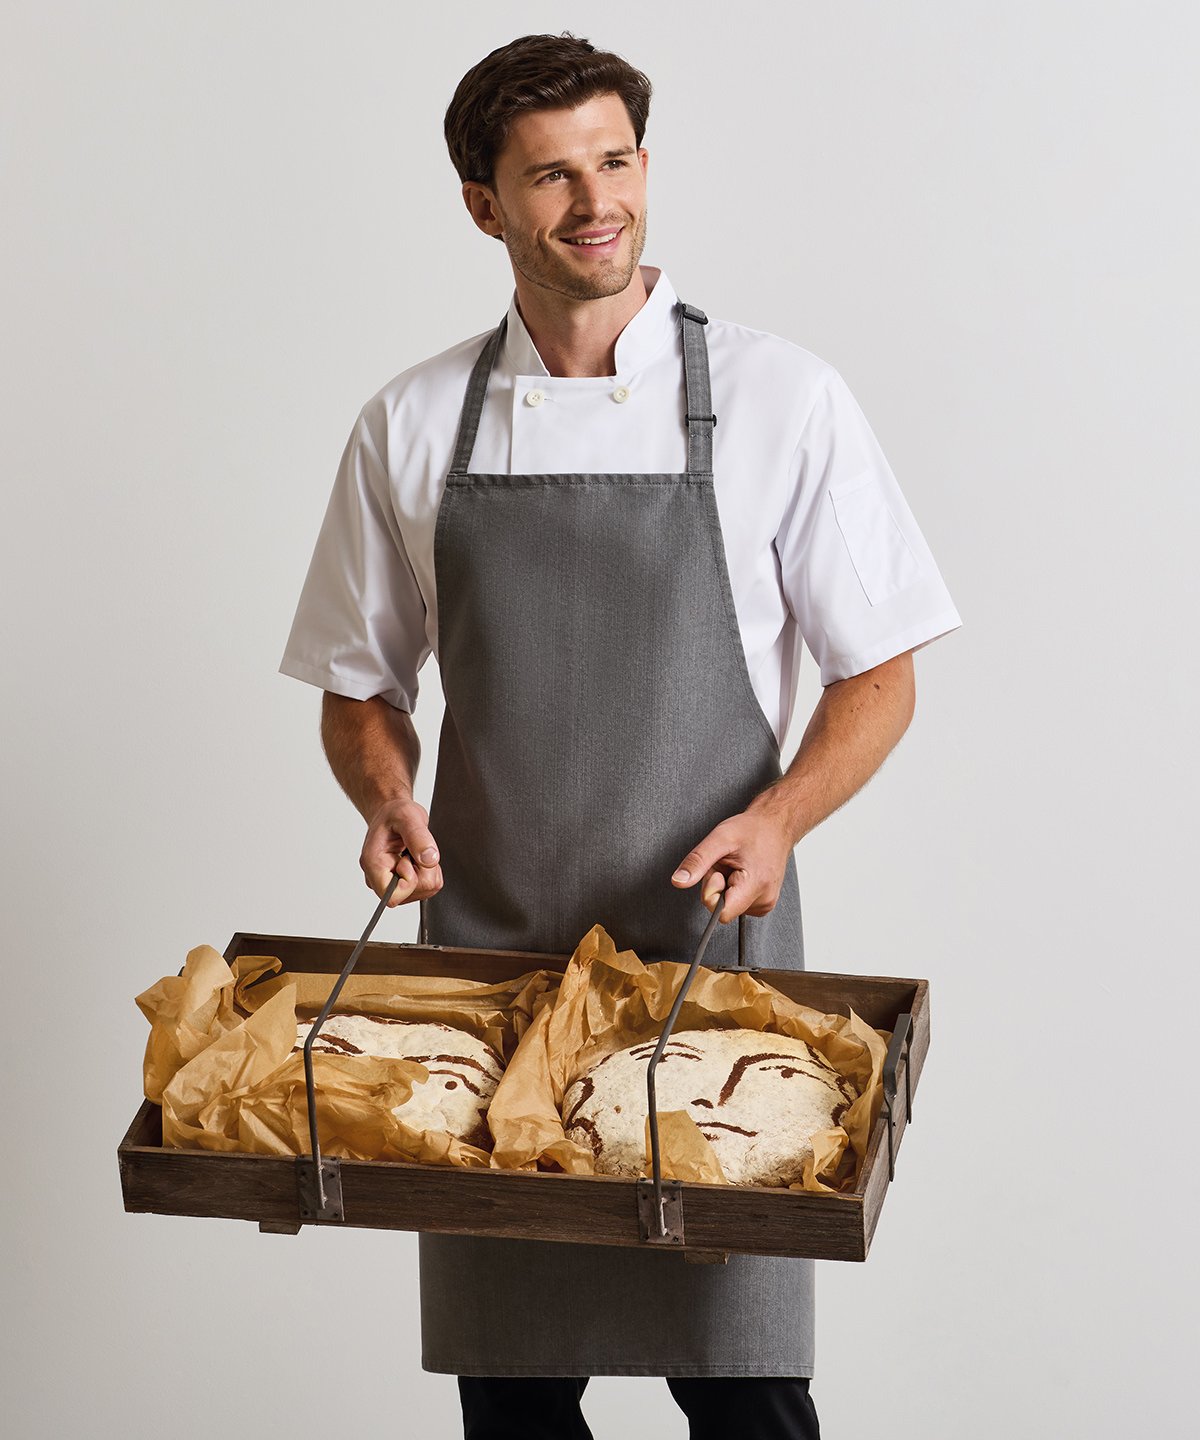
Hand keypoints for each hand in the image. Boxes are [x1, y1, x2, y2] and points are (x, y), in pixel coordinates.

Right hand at [360, 797, 442, 906]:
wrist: (392, 814)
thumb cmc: (395, 815)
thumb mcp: (408, 817)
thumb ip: (418, 838)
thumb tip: (430, 860)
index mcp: (373, 864)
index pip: (392, 896)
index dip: (410, 881)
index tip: (409, 858)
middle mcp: (377, 878)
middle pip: (410, 894)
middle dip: (421, 872)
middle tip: (413, 851)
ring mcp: (389, 884)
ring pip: (421, 892)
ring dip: (426, 871)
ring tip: (414, 852)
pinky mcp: (401, 885)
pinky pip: (426, 888)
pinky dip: (428, 873)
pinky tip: (417, 858)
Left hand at [670, 809, 793, 921]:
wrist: (775, 826)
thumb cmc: (752, 830)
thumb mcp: (719, 839)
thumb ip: (697, 861)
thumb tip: (678, 881)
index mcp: (755, 885)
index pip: (721, 913)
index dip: (712, 892)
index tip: (718, 871)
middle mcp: (764, 900)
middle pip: (723, 909)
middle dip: (717, 886)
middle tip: (727, 864)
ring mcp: (766, 903)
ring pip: (729, 907)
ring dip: (725, 887)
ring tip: (736, 866)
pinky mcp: (764, 903)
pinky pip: (737, 904)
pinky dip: (734, 889)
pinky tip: (742, 872)